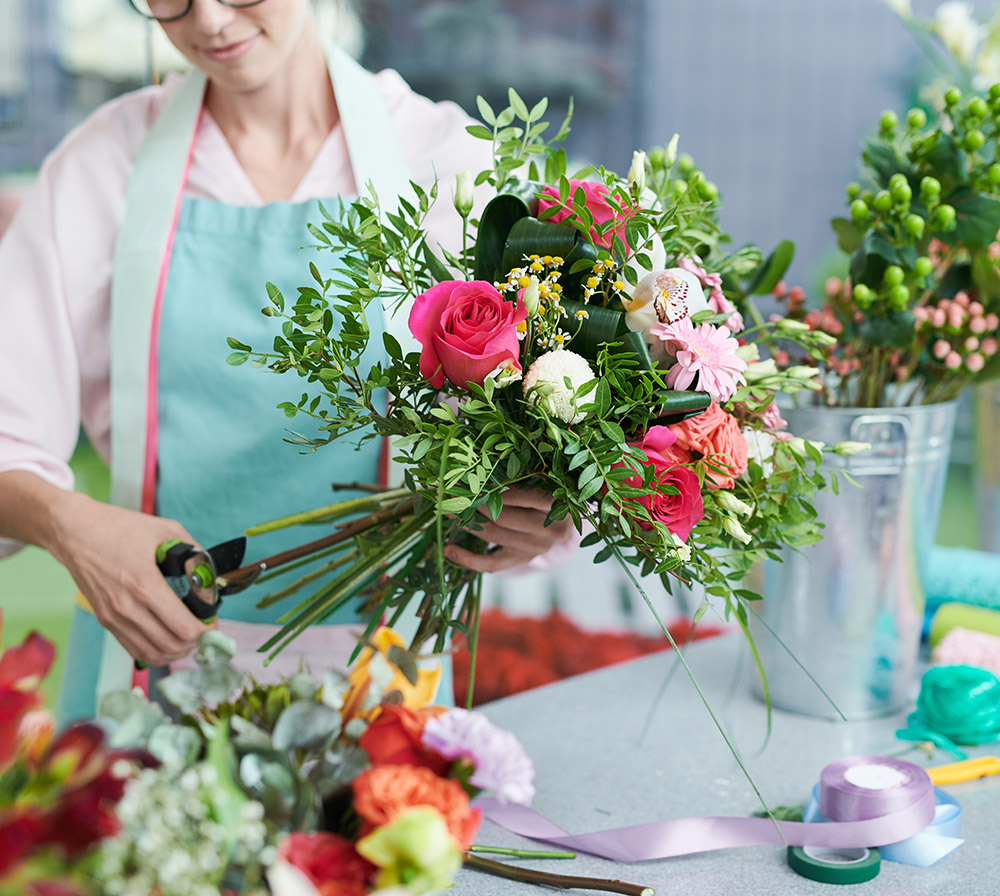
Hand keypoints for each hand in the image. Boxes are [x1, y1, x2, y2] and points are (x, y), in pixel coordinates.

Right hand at [50, 493, 212, 665]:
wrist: (74, 532)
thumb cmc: (119, 527)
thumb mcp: (165, 529)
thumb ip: (193, 552)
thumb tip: (210, 573)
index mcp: (145, 585)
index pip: (183, 628)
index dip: (206, 632)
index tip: (213, 624)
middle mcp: (128, 607)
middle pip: (172, 645)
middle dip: (195, 643)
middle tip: (205, 631)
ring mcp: (114, 617)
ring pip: (153, 653)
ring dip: (176, 651)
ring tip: (189, 638)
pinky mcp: (105, 620)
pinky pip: (134, 649)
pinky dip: (155, 651)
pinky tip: (168, 641)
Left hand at [443, 486, 572, 572]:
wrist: (562, 520)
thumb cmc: (547, 491)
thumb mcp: (542, 480)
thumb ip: (520, 475)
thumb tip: (479, 469)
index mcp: (558, 506)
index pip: (527, 496)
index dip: (498, 488)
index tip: (472, 479)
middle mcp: (550, 530)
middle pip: (504, 517)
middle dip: (475, 504)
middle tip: (452, 493)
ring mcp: (536, 548)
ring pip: (494, 536)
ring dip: (466, 523)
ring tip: (445, 512)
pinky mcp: (523, 559)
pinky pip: (492, 563)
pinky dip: (468, 559)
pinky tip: (449, 550)